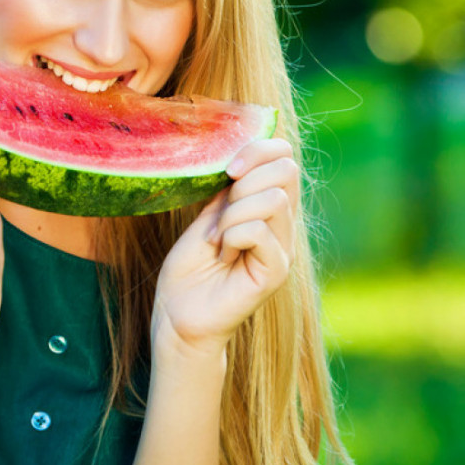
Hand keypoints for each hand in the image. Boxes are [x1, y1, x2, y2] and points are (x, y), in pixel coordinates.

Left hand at [150, 138, 297, 360]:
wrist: (178, 314)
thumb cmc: (190, 268)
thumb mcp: (208, 215)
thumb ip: (229, 189)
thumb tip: (242, 153)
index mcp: (269, 208)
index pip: (284, 156)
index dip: (257, 150)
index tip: (227, 170)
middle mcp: (284, 227)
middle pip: (285, 170)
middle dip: (243, 184)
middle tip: (219, 217)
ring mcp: (283, 249)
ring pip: (272, 199)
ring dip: (232, 215)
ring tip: (218, 241)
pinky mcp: (276, 271)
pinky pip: (259, 230)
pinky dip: (232, 236)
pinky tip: (223, 255)